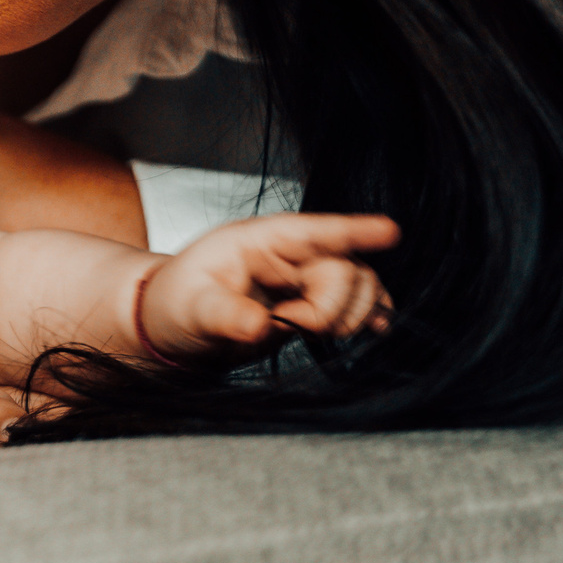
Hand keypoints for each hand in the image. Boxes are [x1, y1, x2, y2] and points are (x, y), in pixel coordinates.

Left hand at [140, 213, 398, 364]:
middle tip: (292, 324)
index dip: (351, 230)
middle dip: (331, 305)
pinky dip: (368, 316)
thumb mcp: (191, 309)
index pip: (312, 231)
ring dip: (350, 315)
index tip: (389, 230)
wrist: (173, 326)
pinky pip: (355, 304)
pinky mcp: (312, 305)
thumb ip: (224, 315)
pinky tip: (377, 329)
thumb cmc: (175, 305)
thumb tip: (257, 325)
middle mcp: (288, 256)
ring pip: (357, 286)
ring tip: (309, 332)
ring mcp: (303, 280)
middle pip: (343, 269)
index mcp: (258, 242)